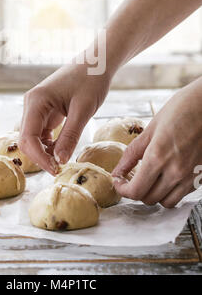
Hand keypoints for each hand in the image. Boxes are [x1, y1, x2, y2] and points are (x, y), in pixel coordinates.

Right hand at [19, 61, 110, 174]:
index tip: (56, 170)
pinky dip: (50, 143)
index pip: (28, 138)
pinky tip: (63, 148)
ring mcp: (37, 107)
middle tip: (60, 168)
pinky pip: (41, 132)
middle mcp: (31, 104)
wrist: (97, 62)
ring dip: (45, 151)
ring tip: (63, 159)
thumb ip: (70, 136)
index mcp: (36, 101)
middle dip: (41, 156)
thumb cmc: (91, 80)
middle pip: (26, 139)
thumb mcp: (83, 110)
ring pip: (33, 137)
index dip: (39, 158)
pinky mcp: (45, 109)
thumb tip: (60, 161)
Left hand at [112, 78, 201, 207]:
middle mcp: (175, 171)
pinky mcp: (201, 177)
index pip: (136, 191)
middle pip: (149, 199)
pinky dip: (171, 190)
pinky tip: (166, 175)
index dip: (123, 190)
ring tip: (150, 179)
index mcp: (158, 156)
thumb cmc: (182, 109)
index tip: (119, 182)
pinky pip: (182, 194)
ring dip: (154, 194)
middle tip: (131, 178)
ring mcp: (190, 176)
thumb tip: (117, 171)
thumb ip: (132, 153)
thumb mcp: (151, 128)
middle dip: (136, 191)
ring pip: (166, 202)